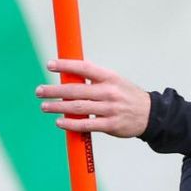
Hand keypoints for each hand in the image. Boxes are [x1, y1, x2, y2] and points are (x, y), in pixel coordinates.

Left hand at [36, 59, 150, 138]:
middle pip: (76, 90)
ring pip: (78, 108)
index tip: (49, 65)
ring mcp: (110, 109)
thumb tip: (69, 73)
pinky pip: (87, 125)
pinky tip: (59, 122)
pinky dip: (71, 124)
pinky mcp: (111, 125)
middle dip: (54, 91)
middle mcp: (109, 92)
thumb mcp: (115, 81)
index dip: (66, 65)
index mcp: (109, 78)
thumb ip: (94, 78)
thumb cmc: (127, 97)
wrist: (151, 115)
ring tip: (44, 107)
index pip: (84, 68)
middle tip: (39, 91)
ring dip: (58, 107)